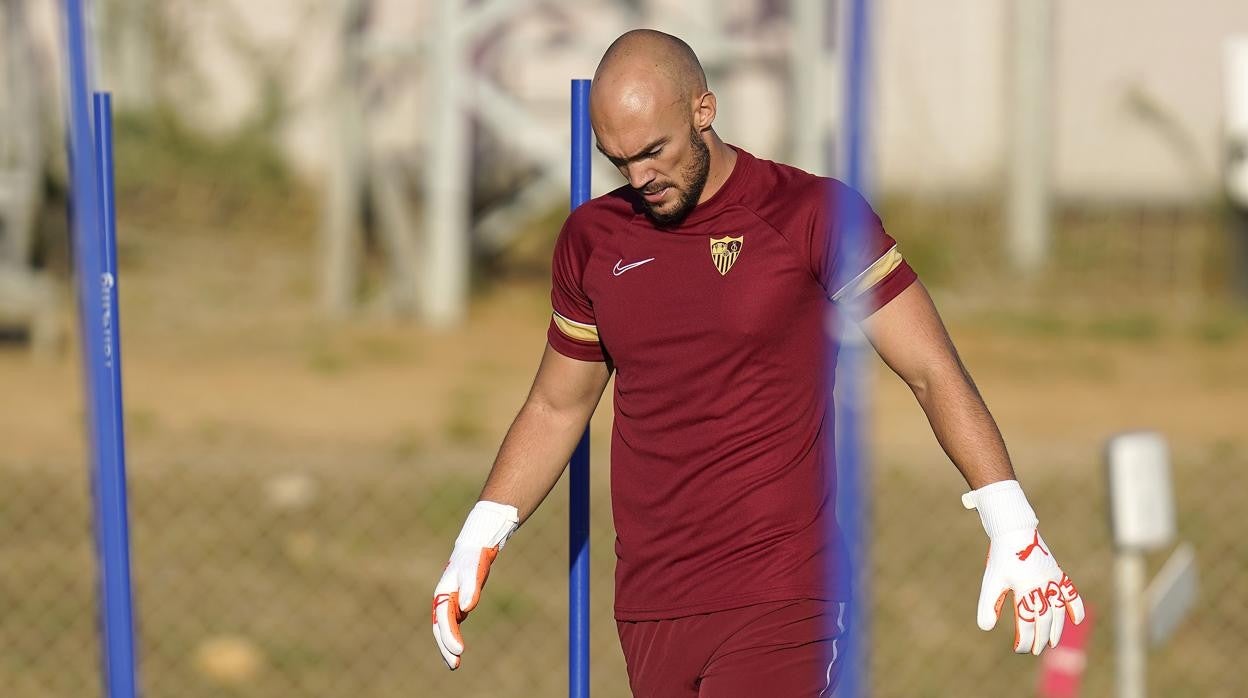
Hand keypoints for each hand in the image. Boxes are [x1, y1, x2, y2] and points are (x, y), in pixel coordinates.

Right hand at [432, 501, 518, 669]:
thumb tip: (466, 609)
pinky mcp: (456, 601)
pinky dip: (452, 635)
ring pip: (444, 627)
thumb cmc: (473, 557)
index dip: (449, 636)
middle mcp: (443, 599)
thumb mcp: (473, 571)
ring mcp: (448, 601)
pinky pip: (452, 623)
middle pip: (440, 628)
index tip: (459, 652)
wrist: (476, 545)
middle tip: (455, 665)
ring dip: (447, 644)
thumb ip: (470, 588)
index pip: (443, 620)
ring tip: (455, 662)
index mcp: (443, 593)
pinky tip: (457, 648)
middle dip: (445, 647)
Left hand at [963, 481, 1085, 654]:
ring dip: (1057, 627)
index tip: (1020, 650)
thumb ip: (988, 605)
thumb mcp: (991, 581)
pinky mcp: (1056, 573)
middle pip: (1045, 618)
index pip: (1027, 622)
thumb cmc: (1001, 557)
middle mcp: (1042, 585)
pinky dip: (1075, 606)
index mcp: (1025, 588)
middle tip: (1035, 651)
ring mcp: (1052, 579)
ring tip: (1052, 642)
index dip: (1024, 639)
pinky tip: (1077, 620)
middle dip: (1040, 637)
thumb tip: (985, 628)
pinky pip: (1070, 592)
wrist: (1013, 530)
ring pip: (1059, 609)